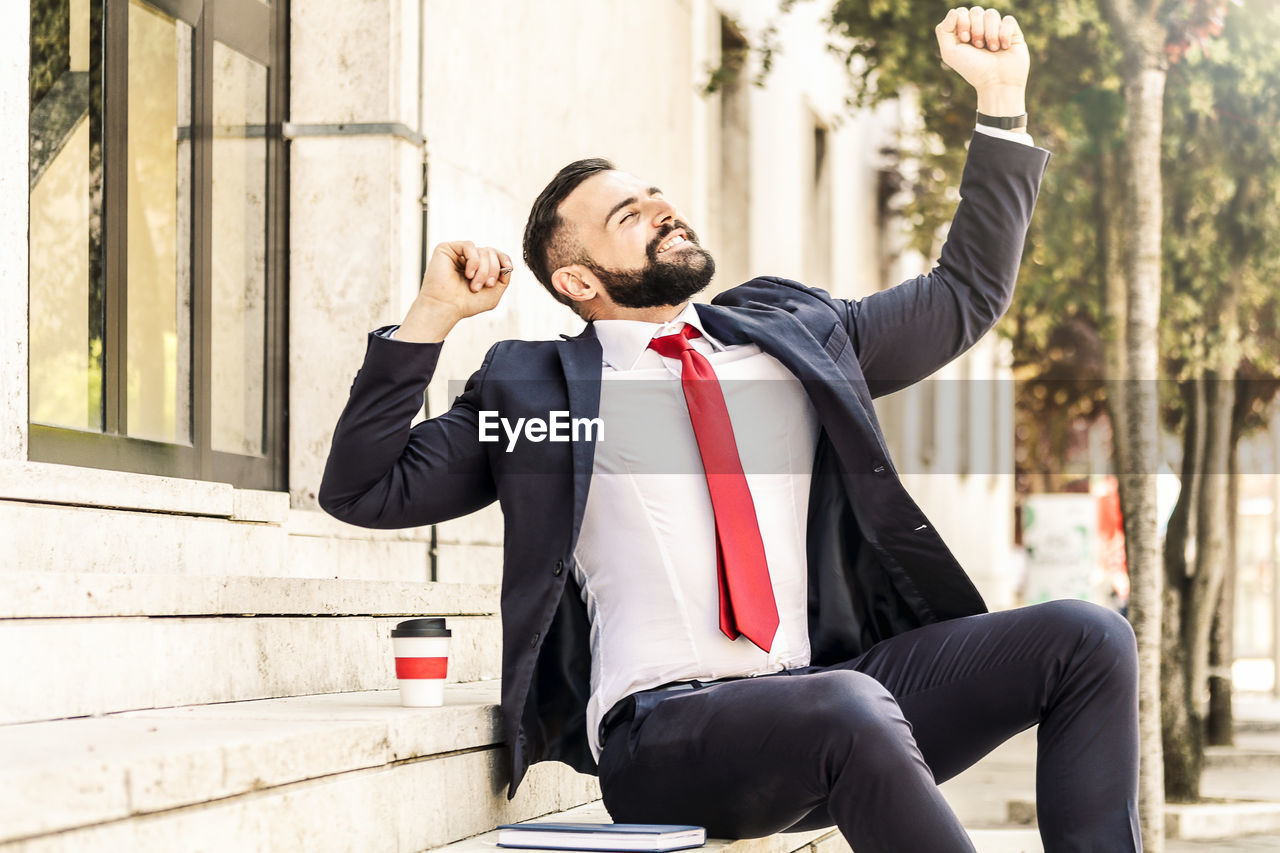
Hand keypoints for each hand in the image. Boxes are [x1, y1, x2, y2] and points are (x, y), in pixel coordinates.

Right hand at [398, 241, 512, 341]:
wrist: (447, 308)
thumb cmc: (466, 304)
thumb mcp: (494, 293)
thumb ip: (504, 278)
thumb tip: (507, 265)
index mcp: (478, 268)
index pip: (496, 255)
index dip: (504, 259)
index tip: (508, 268)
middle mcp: (468, 259)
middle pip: (491, 252)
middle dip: (493, 270)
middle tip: (486, 285)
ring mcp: (458, 254)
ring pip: (483, 251)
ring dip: (483, 271)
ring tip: (474, 286)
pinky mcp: (447, 249)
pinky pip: (470, 246)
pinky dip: (473, 261)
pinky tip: (468, 274)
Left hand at [936, 7, 1028, 114]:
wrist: (997, 82)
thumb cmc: (972, 69)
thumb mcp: (950, 52)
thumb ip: (944, 30)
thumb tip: (954, 11)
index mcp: (963, 32)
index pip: (961, 12)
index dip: (963, 22)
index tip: (965, 40)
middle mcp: (979, 28)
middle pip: (976, 11)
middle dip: (976, 29)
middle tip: (978, 46)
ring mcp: (996, 29)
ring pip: (992, 13)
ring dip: (990, 33)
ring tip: (992, 49)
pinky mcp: (1012, 31)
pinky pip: (1008, 20)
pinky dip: (1004, 34)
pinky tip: (1004, 47)